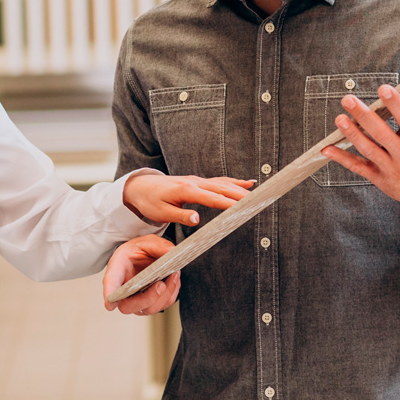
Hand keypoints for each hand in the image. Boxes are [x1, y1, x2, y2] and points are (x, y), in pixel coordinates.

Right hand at [102, 235, 179, 314]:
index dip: (110, 296)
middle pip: (129, 306)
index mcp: (116, 272)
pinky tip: (174, 279)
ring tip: (173, 275)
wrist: (146, 255)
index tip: (111, 303)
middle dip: (148, 298)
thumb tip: (171, 251)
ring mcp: (138, 300)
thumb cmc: (140, 250)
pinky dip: (171, 293)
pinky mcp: (152, 302)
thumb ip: (158, 245)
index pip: (110, 286)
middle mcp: (124, 292)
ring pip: (149, 308)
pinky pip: (163, 305)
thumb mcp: (147, 241)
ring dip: (164, 295)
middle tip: (160, 284)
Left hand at [122, 174, 253, 225]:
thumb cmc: (150, 201)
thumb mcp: (161, 213)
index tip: (243, 207)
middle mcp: (195, 182)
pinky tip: (246, 183)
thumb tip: (198, 219)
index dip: (228, 203)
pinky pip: (219, 181)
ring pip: (223, 183)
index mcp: (187, 190)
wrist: (140, 187)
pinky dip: (234, 182)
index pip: (212, 198)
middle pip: (222, 189)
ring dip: (240, 188)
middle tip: (259, 200)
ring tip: (258, 193)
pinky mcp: (198, 181)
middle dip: (241, 195)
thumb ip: (181, 215)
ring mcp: (197, 180)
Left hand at [321, 73, 399, 224]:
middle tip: (348, 99)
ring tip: (339, 118)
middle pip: (382, 134)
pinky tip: (327, 148)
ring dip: (352, 134)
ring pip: (368, 150)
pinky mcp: (381, 180)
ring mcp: (392, 169)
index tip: (383, 88)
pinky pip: (358, 168)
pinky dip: (342, 159)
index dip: (395, 104)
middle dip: (364, 116)